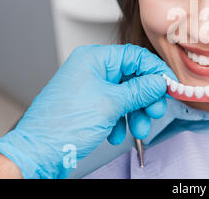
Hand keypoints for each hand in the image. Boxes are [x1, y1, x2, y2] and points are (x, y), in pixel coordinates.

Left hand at [0, 44, 177, 178]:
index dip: (155, 71)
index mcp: (95, 59)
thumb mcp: (111, 104)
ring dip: (136, 113)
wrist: (39, 153)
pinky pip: (115, 107)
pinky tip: (116, 133)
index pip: (135, 56)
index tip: (169, 85)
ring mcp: (91, 88)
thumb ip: (140, 90)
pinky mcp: (90, 105)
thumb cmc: (63, 125)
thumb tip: (159, 82)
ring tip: (139, 128)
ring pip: (126, 95)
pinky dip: (121, 120)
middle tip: (156, 110)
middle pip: (133, 77)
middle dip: (146, 97)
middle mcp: (93, 70)